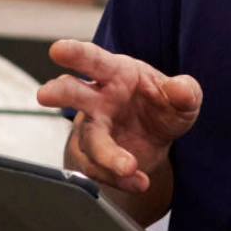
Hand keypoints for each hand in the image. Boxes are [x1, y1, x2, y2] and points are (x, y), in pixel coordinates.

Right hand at [35, 40, 201, 194]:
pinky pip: (100, 171)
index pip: (93, 60)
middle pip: (73, 93)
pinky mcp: (92, 159)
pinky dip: (121, 179)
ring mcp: (93, 130)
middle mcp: (97, 99)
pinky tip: (140, 182)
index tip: (58, 49)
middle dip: (59, 93)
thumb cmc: (161, 106)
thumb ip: (185, 92)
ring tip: (128, 166)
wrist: (155, 140)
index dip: (75, 53)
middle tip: (44, 94)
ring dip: (106, 155)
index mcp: (115, 73)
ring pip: (90, 141)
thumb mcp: (183, 99)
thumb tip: (181, 89)